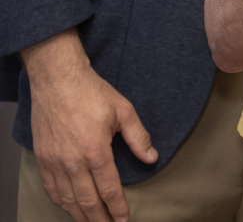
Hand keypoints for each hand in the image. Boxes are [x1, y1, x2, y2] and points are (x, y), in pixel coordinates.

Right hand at [23, 30, 156, 221]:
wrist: (58, 81)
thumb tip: (151, 157)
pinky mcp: (43, 159)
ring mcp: (55, 162)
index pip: (108, 188)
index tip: (124, 220)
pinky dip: (62, 203)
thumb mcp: (123, 110)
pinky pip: (52, 189)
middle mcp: (73, 162)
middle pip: (87, 201)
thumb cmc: (92, 93)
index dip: (117, 207)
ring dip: (80, 215)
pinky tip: (70, 207)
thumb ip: (138, 137)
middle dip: (99, 219)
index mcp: (96, 150)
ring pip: (67, 200)